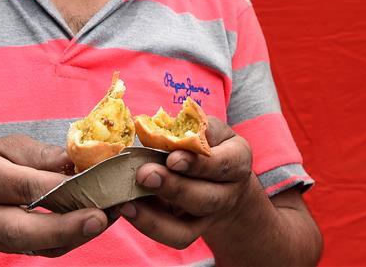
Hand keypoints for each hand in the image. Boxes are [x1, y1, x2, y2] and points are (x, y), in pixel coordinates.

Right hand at [0, 134, 108, 257]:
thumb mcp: (7, 146)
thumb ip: (39, 154)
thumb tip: (73, 159)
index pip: (21, 186)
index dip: (56, 188)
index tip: (89, 182)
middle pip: (25, 231)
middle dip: (64, 228)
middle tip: (100, 218)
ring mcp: (0, 240)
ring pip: (40, 247)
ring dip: (78, 235)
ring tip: (113, 214)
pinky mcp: (16, 250)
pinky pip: (47, 250)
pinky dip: (76, 238)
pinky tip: (101, 220)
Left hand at [117, 117, 253, 248]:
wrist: (221, 177)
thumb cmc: (210, 143)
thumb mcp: (208, 129)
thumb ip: (190, 128)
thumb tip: (155, 128)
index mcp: (237, 160)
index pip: (223, 165)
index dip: (197, 164)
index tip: (172, 158)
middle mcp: (229, 192)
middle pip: (207, 199)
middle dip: (174, 188)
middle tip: (144, 175)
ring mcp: (211, 217)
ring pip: (189, 227)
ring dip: (155, 215)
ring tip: (128, 199)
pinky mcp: (193, 231)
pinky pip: (174, 237)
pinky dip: (149, 226)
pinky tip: (128, 209)